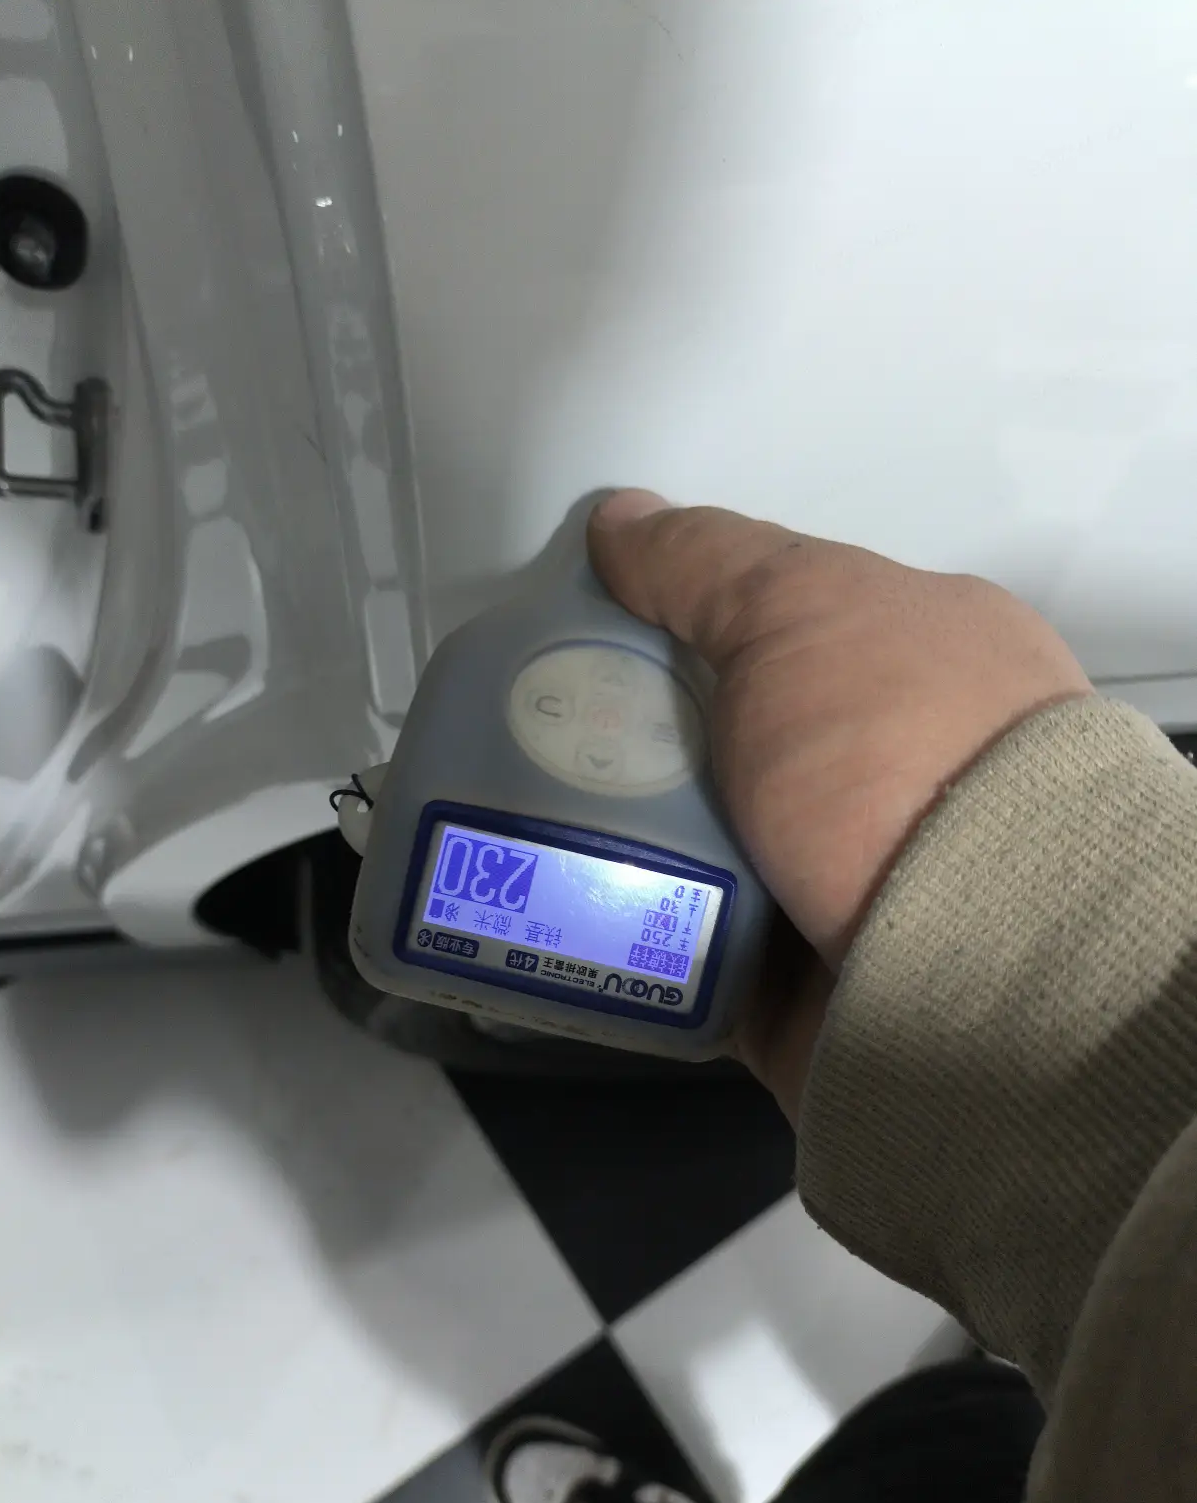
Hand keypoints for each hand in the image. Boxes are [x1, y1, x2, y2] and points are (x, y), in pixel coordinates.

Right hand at [589, 491, 1091, 1119]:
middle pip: (728, 747)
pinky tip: (564, 921)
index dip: (676, 630)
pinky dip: (637, 942)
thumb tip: (622, 518)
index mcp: (913, 661)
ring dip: (625, 851)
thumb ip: (706, 562)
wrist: (976, 952)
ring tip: (527, 840)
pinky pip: (698, 956)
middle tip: (537, 753)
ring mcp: (853, 882)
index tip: (589, 649)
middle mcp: (891, 771)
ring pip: (706, 854)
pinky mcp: (807, 984)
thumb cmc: (894, 751)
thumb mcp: (801, 609)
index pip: (775, 629)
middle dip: (635, 751)